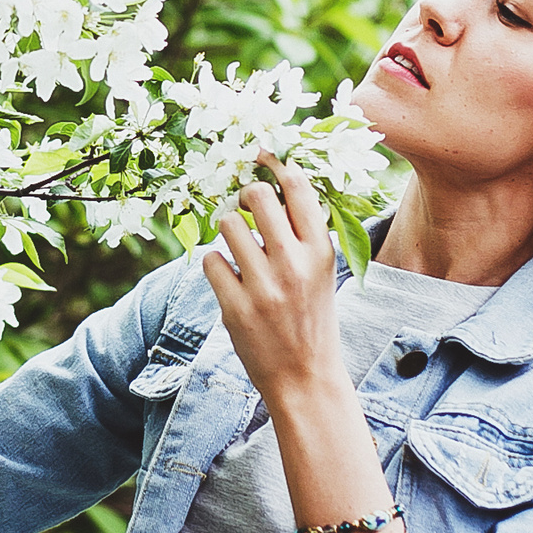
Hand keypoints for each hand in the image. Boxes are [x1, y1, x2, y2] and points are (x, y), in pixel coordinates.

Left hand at [203, 154, 340, 399]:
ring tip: (238, 251)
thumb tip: (277, 180)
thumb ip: (304, 232)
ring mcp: (264, 287)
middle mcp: (294, 263)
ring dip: (228, 232)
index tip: (259, 154)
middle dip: (245, 197)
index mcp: (320, 250)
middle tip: (246, 210)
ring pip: (228, 224)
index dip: (274, 163)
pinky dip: (215, 265)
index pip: (296, 187)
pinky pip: (210, 261)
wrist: (305, 377)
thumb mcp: (321, 271)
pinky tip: (229, 280)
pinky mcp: (236, 308)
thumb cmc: (312, 317)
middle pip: (256, 195)